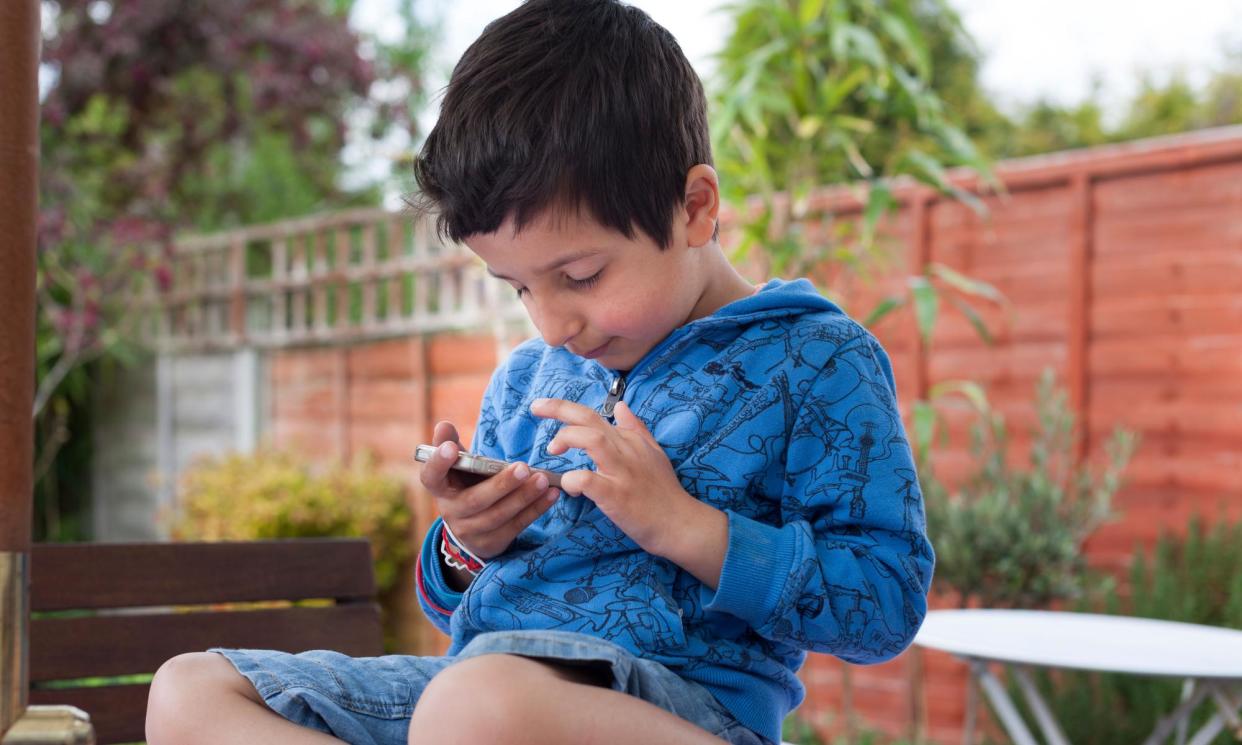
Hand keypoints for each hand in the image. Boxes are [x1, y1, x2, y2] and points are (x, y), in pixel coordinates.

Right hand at [418, 421, 560, 562]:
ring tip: (543, 479)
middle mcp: (451, 511)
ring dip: (523, 497)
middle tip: (523, 467)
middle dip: (501, 485)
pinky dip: (535, 509)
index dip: (439, 463)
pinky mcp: (492, 543)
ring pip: (499, 515)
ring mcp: (471, 531)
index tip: (451, 448)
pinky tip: (551, 494)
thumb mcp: (457, 466)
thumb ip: (451, 445)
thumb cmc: (465, 484)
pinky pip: (516, 526)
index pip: (431, 476)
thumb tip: (444, 425)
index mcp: (439, 488)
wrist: (470, 527)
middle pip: (475, 500)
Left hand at [529, 398, 698, 556]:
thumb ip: (636, 429)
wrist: (680, 523)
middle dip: (559, 408)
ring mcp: (622, 472)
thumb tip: (621, 407)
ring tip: (553, 450)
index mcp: (630, 440)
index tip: (545, 408)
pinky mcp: (616, 495)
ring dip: (567, 439)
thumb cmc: (665, 491)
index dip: (566, 408)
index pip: (594, 414)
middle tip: (536, 408)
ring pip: (591, 439)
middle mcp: (625, 449)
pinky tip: (571, 487)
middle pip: (589, 418)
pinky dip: (572, 480)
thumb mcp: (655, 453)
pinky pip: (587, 480)